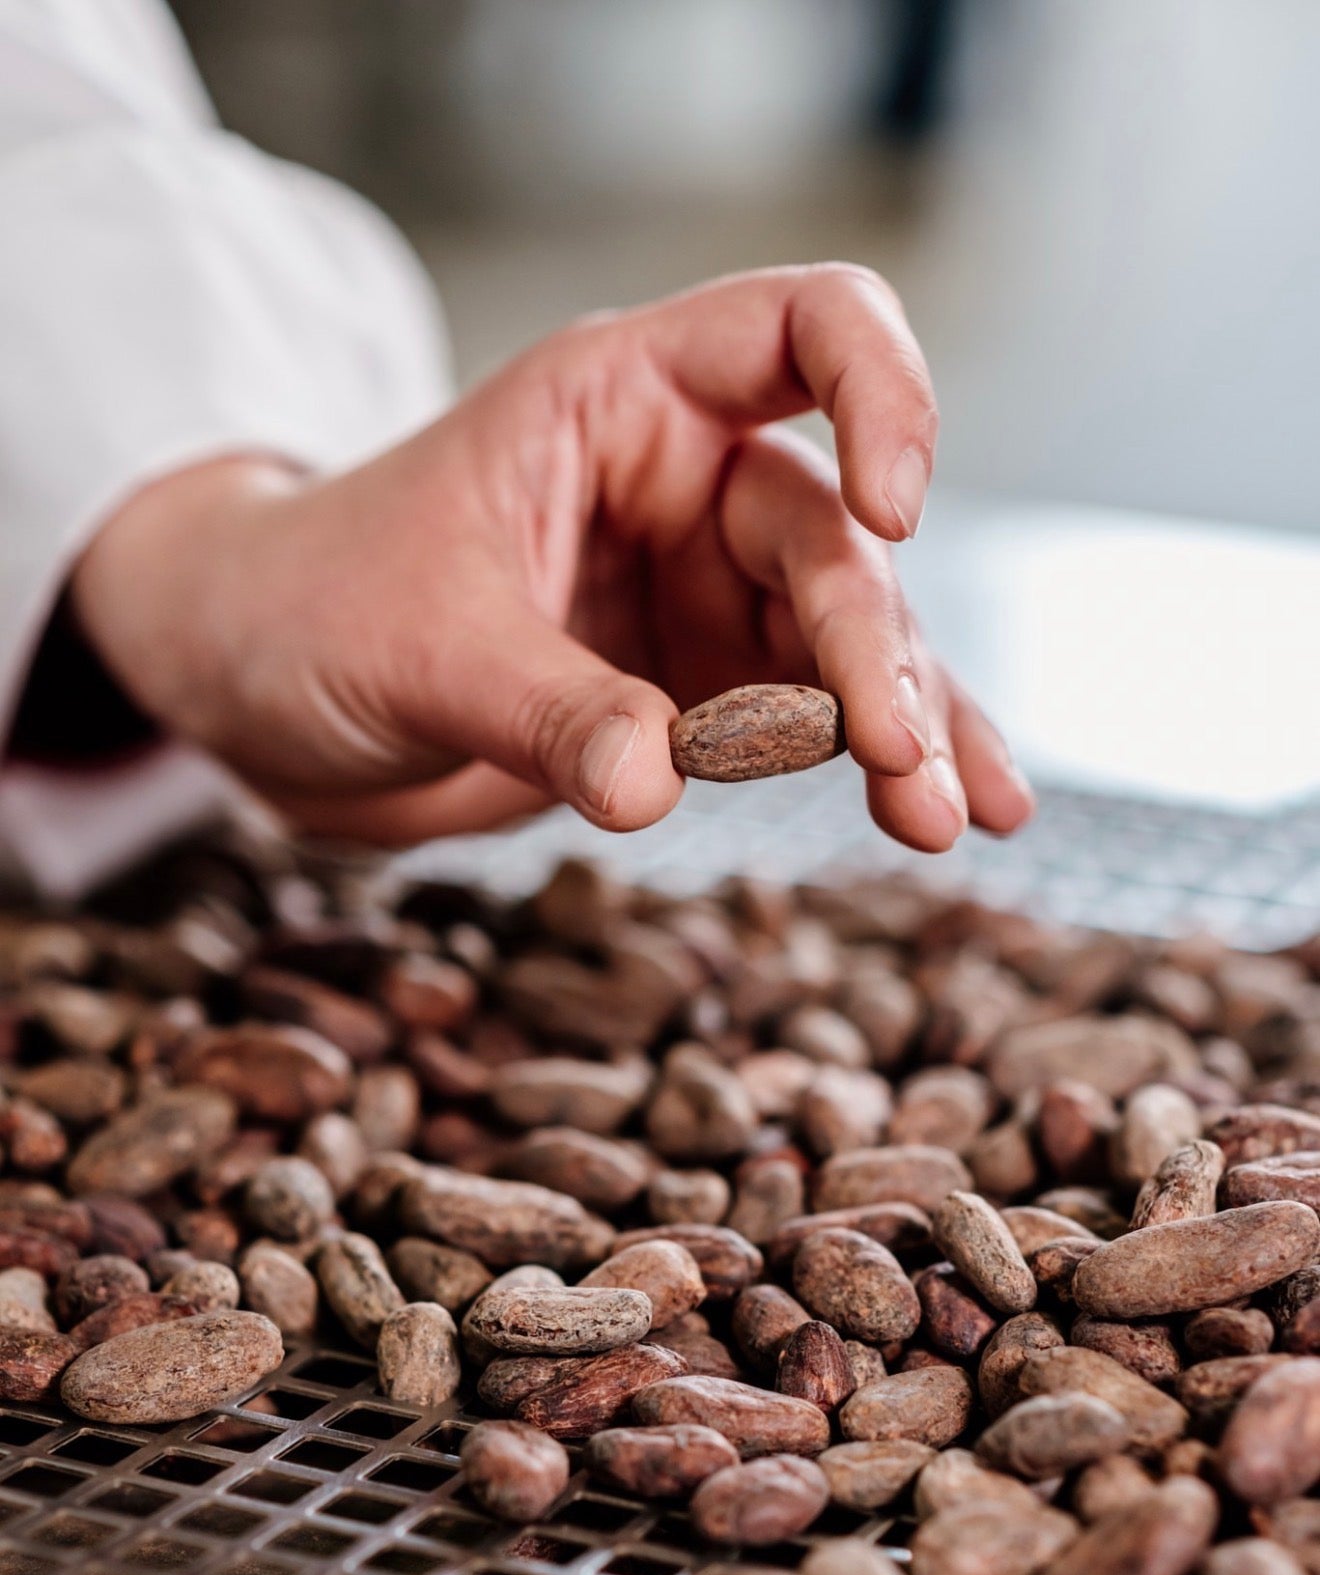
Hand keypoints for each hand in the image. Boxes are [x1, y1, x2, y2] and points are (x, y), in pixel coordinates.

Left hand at [72, 264, 1032, 851]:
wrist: (265, 695)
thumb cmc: (313, 610)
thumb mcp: (418, 645)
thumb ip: (542, 707)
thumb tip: (657, 787)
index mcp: (621, 402)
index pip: (803, 329)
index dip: (881, 393)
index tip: (897, 509)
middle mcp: (684, 482)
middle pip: (832, 537)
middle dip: (876, 651)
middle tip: (902, 763)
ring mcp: (700, 591)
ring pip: (847, 641)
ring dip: (906, 727)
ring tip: (950, 821)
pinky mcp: (699, 691)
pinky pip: (813, 722)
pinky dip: (875, 769)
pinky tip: (946, 817)